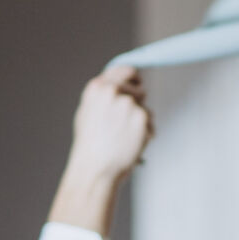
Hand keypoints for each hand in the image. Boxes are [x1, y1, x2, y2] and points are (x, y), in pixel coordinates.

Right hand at [46, 66, 153, 235]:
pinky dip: (144, 135)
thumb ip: (104, 96)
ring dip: (140, 123)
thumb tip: (120, 86)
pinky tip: (130, 145)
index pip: (126, 70)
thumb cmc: (90, 146)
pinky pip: (150, 125)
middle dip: (138, 104)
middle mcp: (113, 91)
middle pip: (140, 89)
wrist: (95, 169)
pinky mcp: (143, 117)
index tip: (137, 84)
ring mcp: (129, 103)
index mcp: (97, 87)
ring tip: (122, 139)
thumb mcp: (88, 114)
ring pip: (145, 109)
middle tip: (127, 122)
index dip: (134, 79)